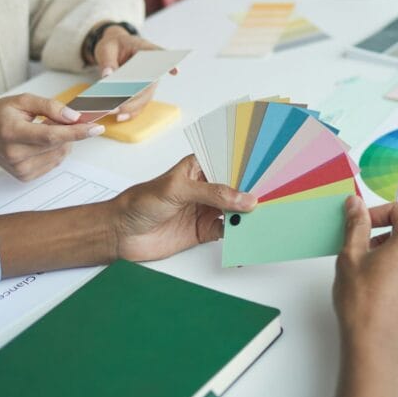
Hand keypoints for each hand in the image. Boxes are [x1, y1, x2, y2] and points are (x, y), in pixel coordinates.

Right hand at [0, 93, 102, 180]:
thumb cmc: (0, 116)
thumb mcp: (22, 101)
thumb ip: (49, 106)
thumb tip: (73, 117)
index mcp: (12, 132)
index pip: (51, 135)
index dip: (76, 132)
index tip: (96, 128)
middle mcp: (15, 154)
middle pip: (58, 144)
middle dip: (68, 131)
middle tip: (57, 119)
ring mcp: (21, 169)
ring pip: (60, 154)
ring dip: (62, 141)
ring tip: (42, 131)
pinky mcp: (26, 177)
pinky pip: (55, 162)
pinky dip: (55, 150)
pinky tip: (39, 143)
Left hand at [92, 25, 176, 121]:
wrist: (114, 50)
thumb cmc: (114, 46)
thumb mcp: (107, 48)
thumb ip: (108, 61)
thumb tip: (107, 75)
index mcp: (146, 50)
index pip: (160, 55)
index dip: (169, 64)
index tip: (174, 70)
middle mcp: (152, 68)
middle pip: (148, 84)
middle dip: (133, 96)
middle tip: (117, 103)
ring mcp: (149, 82)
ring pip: (144, 98)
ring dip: (130, 107)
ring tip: (112, 111)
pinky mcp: (142, 92)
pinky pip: (139, 104)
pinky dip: (130, 112)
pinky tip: (120, 117)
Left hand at [111, 155, 256, 261]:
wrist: (121, 234)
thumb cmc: (140, 202)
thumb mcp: (177, 190)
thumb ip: (212, 193)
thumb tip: (243, 198)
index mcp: (199, 167)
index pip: (229, 163)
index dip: (248, 166)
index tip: (269, 170)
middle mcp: (206, 188)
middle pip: (237, 189)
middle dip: (254, 192)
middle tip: (276, 195)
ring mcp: (207, 210)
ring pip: (236, 211)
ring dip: (249, 214)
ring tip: (268, 214)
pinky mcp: (205, 231)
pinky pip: (228, 232)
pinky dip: (240, 234)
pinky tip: (250, 233)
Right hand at [333, 197, 397, 362]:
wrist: (375, 345)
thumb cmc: (363, 302)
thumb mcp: (351, 255)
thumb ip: (356, 224)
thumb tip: (356, 204)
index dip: (377, 213)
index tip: (361, 224)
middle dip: (383, 236)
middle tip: (360, 251)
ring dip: (392, 255)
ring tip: (368, 273)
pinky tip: (379, 289)